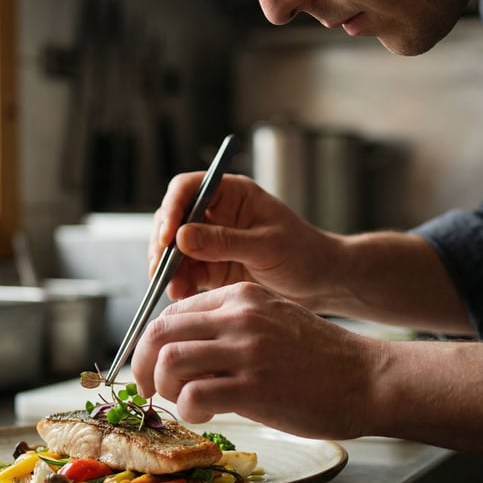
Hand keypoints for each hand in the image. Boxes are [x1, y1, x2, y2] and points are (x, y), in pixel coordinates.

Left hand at [131, 281, 385, 439]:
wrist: (368, 378)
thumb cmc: (321, 358)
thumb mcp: (273, 320)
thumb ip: (231, 326)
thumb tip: (183, 348)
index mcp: (241, 297)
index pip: (172, 312)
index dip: (151, 343)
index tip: (152, 366)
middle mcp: (240, 317)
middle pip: (160, 333)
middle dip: (142, 365)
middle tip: (147, 389)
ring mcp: (247, 350)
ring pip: (170, 361)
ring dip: (164, 388)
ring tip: (182, 402)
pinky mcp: (254, 387)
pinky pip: (193, 396)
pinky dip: (188, 410)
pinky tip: (205, 415)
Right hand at [150, 173, 342, 309]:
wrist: (321, 283)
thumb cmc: (304, 253)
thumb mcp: (267, 245)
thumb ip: (225, 241)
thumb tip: (182, 236)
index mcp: (233, 194)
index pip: (189, 188)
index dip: (172, 207)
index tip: (168, 234)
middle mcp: (217, 214)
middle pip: (174, 219)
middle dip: (163, 242)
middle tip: (161, 266)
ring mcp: (212, 242)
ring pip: (174, 249)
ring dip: (168, 267)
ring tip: (173, 287)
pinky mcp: (212, 268)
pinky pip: (185, 272)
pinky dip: (178, 282)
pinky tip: (180, 294)